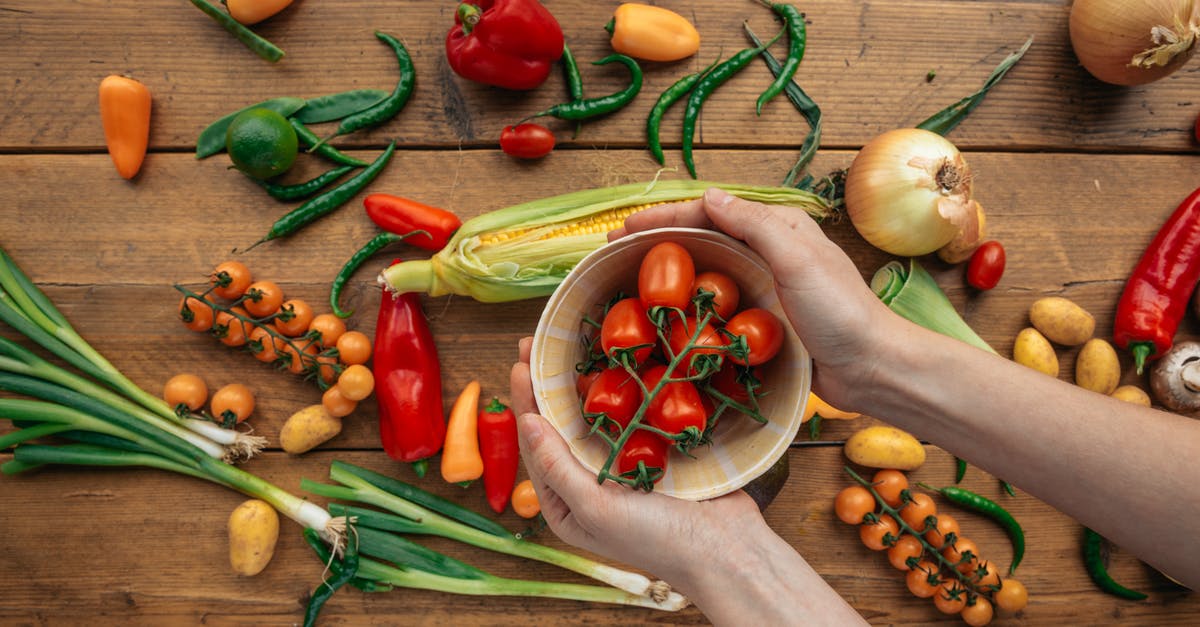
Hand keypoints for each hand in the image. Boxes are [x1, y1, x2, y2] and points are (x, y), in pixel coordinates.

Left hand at [508, 337, 763, 587]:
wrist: (726, 550)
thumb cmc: (655, 539)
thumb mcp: (596, 508)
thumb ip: (558, 467)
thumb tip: (525, 422)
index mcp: (566, 506)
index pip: (537, 447)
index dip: (526, 403)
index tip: (519, 363)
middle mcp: (589, 485)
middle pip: (560, 427)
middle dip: (546, 386)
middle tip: (534, 344)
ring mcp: (623, 466)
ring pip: (595, 418)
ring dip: (581, 383)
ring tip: (567, 347)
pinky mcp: (655, 452)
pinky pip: (631, 416)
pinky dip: (622, 391)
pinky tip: (615, 365)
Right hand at [610, 187, 900, 410]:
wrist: (870, 367)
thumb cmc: (839, 310)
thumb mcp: (797, 257)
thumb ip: (754, 224)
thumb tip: (708, 196)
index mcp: (777, 228)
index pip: (710, 212)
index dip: (665, 217)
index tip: (625, 228)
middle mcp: (768, 253)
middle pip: (702, 239)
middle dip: (658, 242)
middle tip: (616, 253)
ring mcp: (764, 288)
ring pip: (706, 272)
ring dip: (669, 273)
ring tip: (630, 283)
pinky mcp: (761, 322)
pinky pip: (715, 307)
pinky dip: (688, 307)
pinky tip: (665, 319)